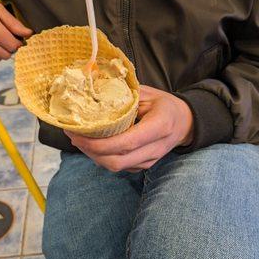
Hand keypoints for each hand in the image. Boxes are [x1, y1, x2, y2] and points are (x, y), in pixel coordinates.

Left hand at [65, 85, 193, 172]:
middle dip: (90, 151)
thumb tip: (93, 91)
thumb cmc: (164, 105)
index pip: (126, 142)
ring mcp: (150, 160)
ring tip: (78, 139)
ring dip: (93, 156)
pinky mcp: (144, 165)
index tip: (77, 134)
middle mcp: (155, 148)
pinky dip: (102, 158)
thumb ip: (124, 95)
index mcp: (159, 127)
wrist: (185, 122)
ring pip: (116, 167)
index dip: (98, 143)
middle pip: (117, 161)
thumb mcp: (148, 93)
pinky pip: (120, 166)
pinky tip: (92, 145)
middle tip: (73, 136)